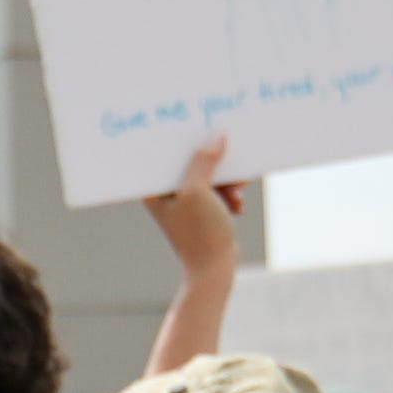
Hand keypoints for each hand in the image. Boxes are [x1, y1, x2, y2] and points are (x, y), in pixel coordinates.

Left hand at [143, 133, 241, 279]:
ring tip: (238, 190)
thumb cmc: (199, 234)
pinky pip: (217, 188)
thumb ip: (203, 161)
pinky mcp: (201, 209)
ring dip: (226, 179)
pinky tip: (238, 205)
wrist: (214, 271)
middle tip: (231, 154)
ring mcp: (183, 201)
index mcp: (153, 188)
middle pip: (189, 160)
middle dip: (213, 160)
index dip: (182, 137)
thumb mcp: (197, 192)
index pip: (165, 151)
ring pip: (207, 173)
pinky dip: (230, 192)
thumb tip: (216, 136)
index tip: (198, 121)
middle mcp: (164, 193)